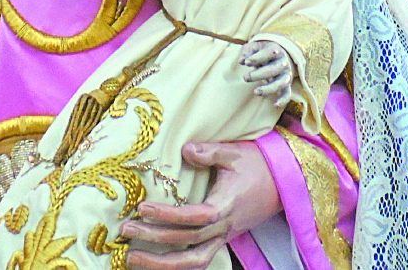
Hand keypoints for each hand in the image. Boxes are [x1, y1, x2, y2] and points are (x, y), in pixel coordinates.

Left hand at [117, 140, 281, 268]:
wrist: (282, 182)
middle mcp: (224, 228)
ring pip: (193, 261)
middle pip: (188, 244)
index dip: (168, 216)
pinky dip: (175, 265)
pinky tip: (152, 262)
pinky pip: (197, 259)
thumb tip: (185, 150)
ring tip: (131, 258)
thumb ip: (209, 152)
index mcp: (226, 206)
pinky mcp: (222, 240)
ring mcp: (223, 237)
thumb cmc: (257, 164)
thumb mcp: (234, 152)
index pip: (195, 218)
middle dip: (155, 241)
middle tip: (125, 230)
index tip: (143, 208)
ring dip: (162, 264)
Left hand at [239, 40, 292, 106]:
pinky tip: (274, 104)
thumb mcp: (254, 47)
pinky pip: (287, 94)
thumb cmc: (262, 51)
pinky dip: (283, 100)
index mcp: (276, 50)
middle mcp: (283, 63)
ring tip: (255, 92)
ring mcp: (286, 75)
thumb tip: (242, 61)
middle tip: (245, 78)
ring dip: (268, 88)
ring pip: (280, 83)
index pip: (269, 53)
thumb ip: (247, 51)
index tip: (246, 63)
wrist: (277, 56)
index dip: (257, 58)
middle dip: (259, 75)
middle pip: (274, 69)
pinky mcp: (286, 86)